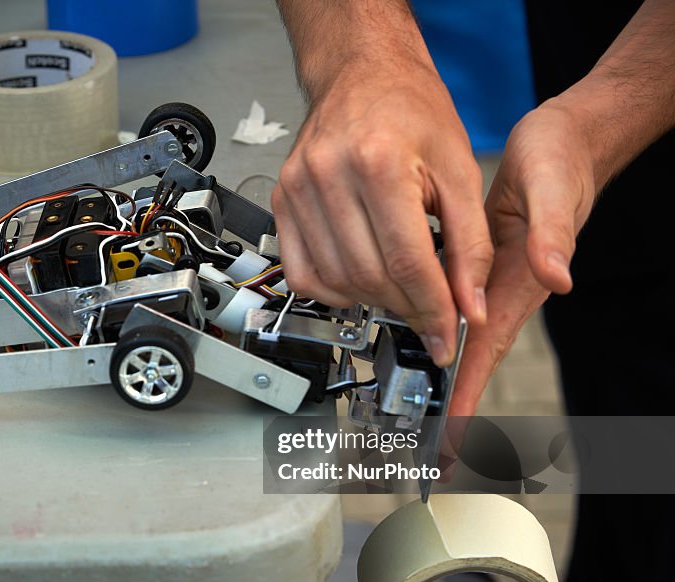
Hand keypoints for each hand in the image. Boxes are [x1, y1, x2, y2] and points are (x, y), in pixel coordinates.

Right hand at [272, 52, 491, 366]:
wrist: (363, 74)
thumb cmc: (412, 111)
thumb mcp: (460, 171)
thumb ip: (471, 246)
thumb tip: (470, 307)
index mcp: (380, 162)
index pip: (407, 262)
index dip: (432, 308)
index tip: (446, 336)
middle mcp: (330, 175)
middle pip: (370, 277)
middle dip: (407, 307)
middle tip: (431, 314)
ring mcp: (297, 189)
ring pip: (335, 281)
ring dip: (372, 301)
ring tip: (399, 292)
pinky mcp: (281, 200)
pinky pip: (300, 272)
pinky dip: (332, 291)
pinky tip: (359, 281)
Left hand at [448, 103, 596, 417]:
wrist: (564, 141)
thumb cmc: (563, 162)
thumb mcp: (554, 190)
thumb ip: (556, 234)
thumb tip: (558, 278)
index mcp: (515, 287)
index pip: (484, 353)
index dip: (466, 398)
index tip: (451, 440)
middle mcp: (499, 294)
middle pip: (469, 363)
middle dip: (454, 410)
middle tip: (435, 458)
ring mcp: (486, 285)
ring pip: (457, 342)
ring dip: (443, 382)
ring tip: (425, 425)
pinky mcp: (472, 268)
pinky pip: (448, 311)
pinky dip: (433, 337)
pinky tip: (417, 351)